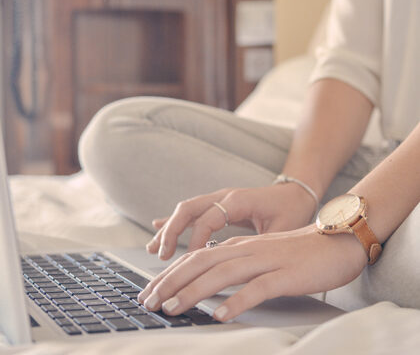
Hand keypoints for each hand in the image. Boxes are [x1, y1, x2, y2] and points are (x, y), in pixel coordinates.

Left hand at [138, 225, 366, 320]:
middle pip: (201, 263)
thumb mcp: (260, 256)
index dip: (170, 274)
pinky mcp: (286, 275)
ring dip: (194, 291)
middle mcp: (247, 250)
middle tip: (149, 302)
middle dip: (171, 282)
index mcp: (238, 247)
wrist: (336, 242)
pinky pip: (258, 289)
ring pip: (223, 274)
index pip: (196, 258)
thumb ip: (235, 265)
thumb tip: (209, 283)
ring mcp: (266, 261)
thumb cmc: (297, 254)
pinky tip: (220, 315)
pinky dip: (237, 301)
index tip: (151, 291)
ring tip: (172, 308)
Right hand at [147, 183, 317, 259]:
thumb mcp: (282, 228)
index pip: (208, 219)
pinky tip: (159, 229)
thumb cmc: (292, 210)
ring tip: (154, 249)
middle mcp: (225, 196)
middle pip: (189, 209)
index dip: (196, 240)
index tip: (189, 262)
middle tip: (160, 255)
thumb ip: (261, 243)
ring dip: (169, 228)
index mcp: (239, 200)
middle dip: (171, 231)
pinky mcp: (218, 204)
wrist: (296, 192)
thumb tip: (239, 265)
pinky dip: (175, 222)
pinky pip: (192, 212)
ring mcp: (219, 198)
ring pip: (186, 210)